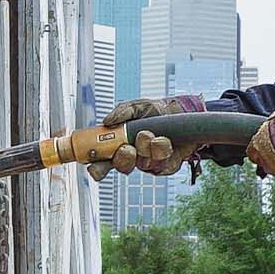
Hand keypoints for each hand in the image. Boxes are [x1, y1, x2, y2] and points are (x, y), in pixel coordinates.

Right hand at [86, 96, 202, 180]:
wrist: (181, 114)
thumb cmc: (155, 111)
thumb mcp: (137, 106)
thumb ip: (122, 112)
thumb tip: (107, 121)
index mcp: (119, 145)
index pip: (103, 162)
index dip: (96, 167)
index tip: (94, 164)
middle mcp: (132, 156)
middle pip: (121, 166)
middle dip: (123, 159)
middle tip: (127, 149)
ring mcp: (148, 162)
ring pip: (142, 163)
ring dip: (144, 148)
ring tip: (148, 134)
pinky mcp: (164, 165)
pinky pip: (160, 163)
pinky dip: (160, 149)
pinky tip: (162, 139)